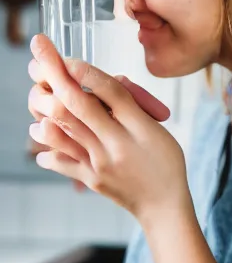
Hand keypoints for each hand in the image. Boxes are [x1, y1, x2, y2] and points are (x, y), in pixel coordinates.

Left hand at [28, 34, 190, 219]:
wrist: (165, 205)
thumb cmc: (166, 163)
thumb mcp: (158, 130)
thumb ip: (132, 108)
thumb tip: (103, 85)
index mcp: (139, 127)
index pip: (111, 92)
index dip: (87, 72)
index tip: (68, 57)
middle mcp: (117, 144)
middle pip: (80, 106)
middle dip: (54, 77)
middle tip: (37, 57)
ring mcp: (101, 163)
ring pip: (65, 132)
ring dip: (44, 111)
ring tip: (35, 95)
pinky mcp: (92, 179)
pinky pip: (63, 162)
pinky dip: (48, 148)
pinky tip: (41, 133)